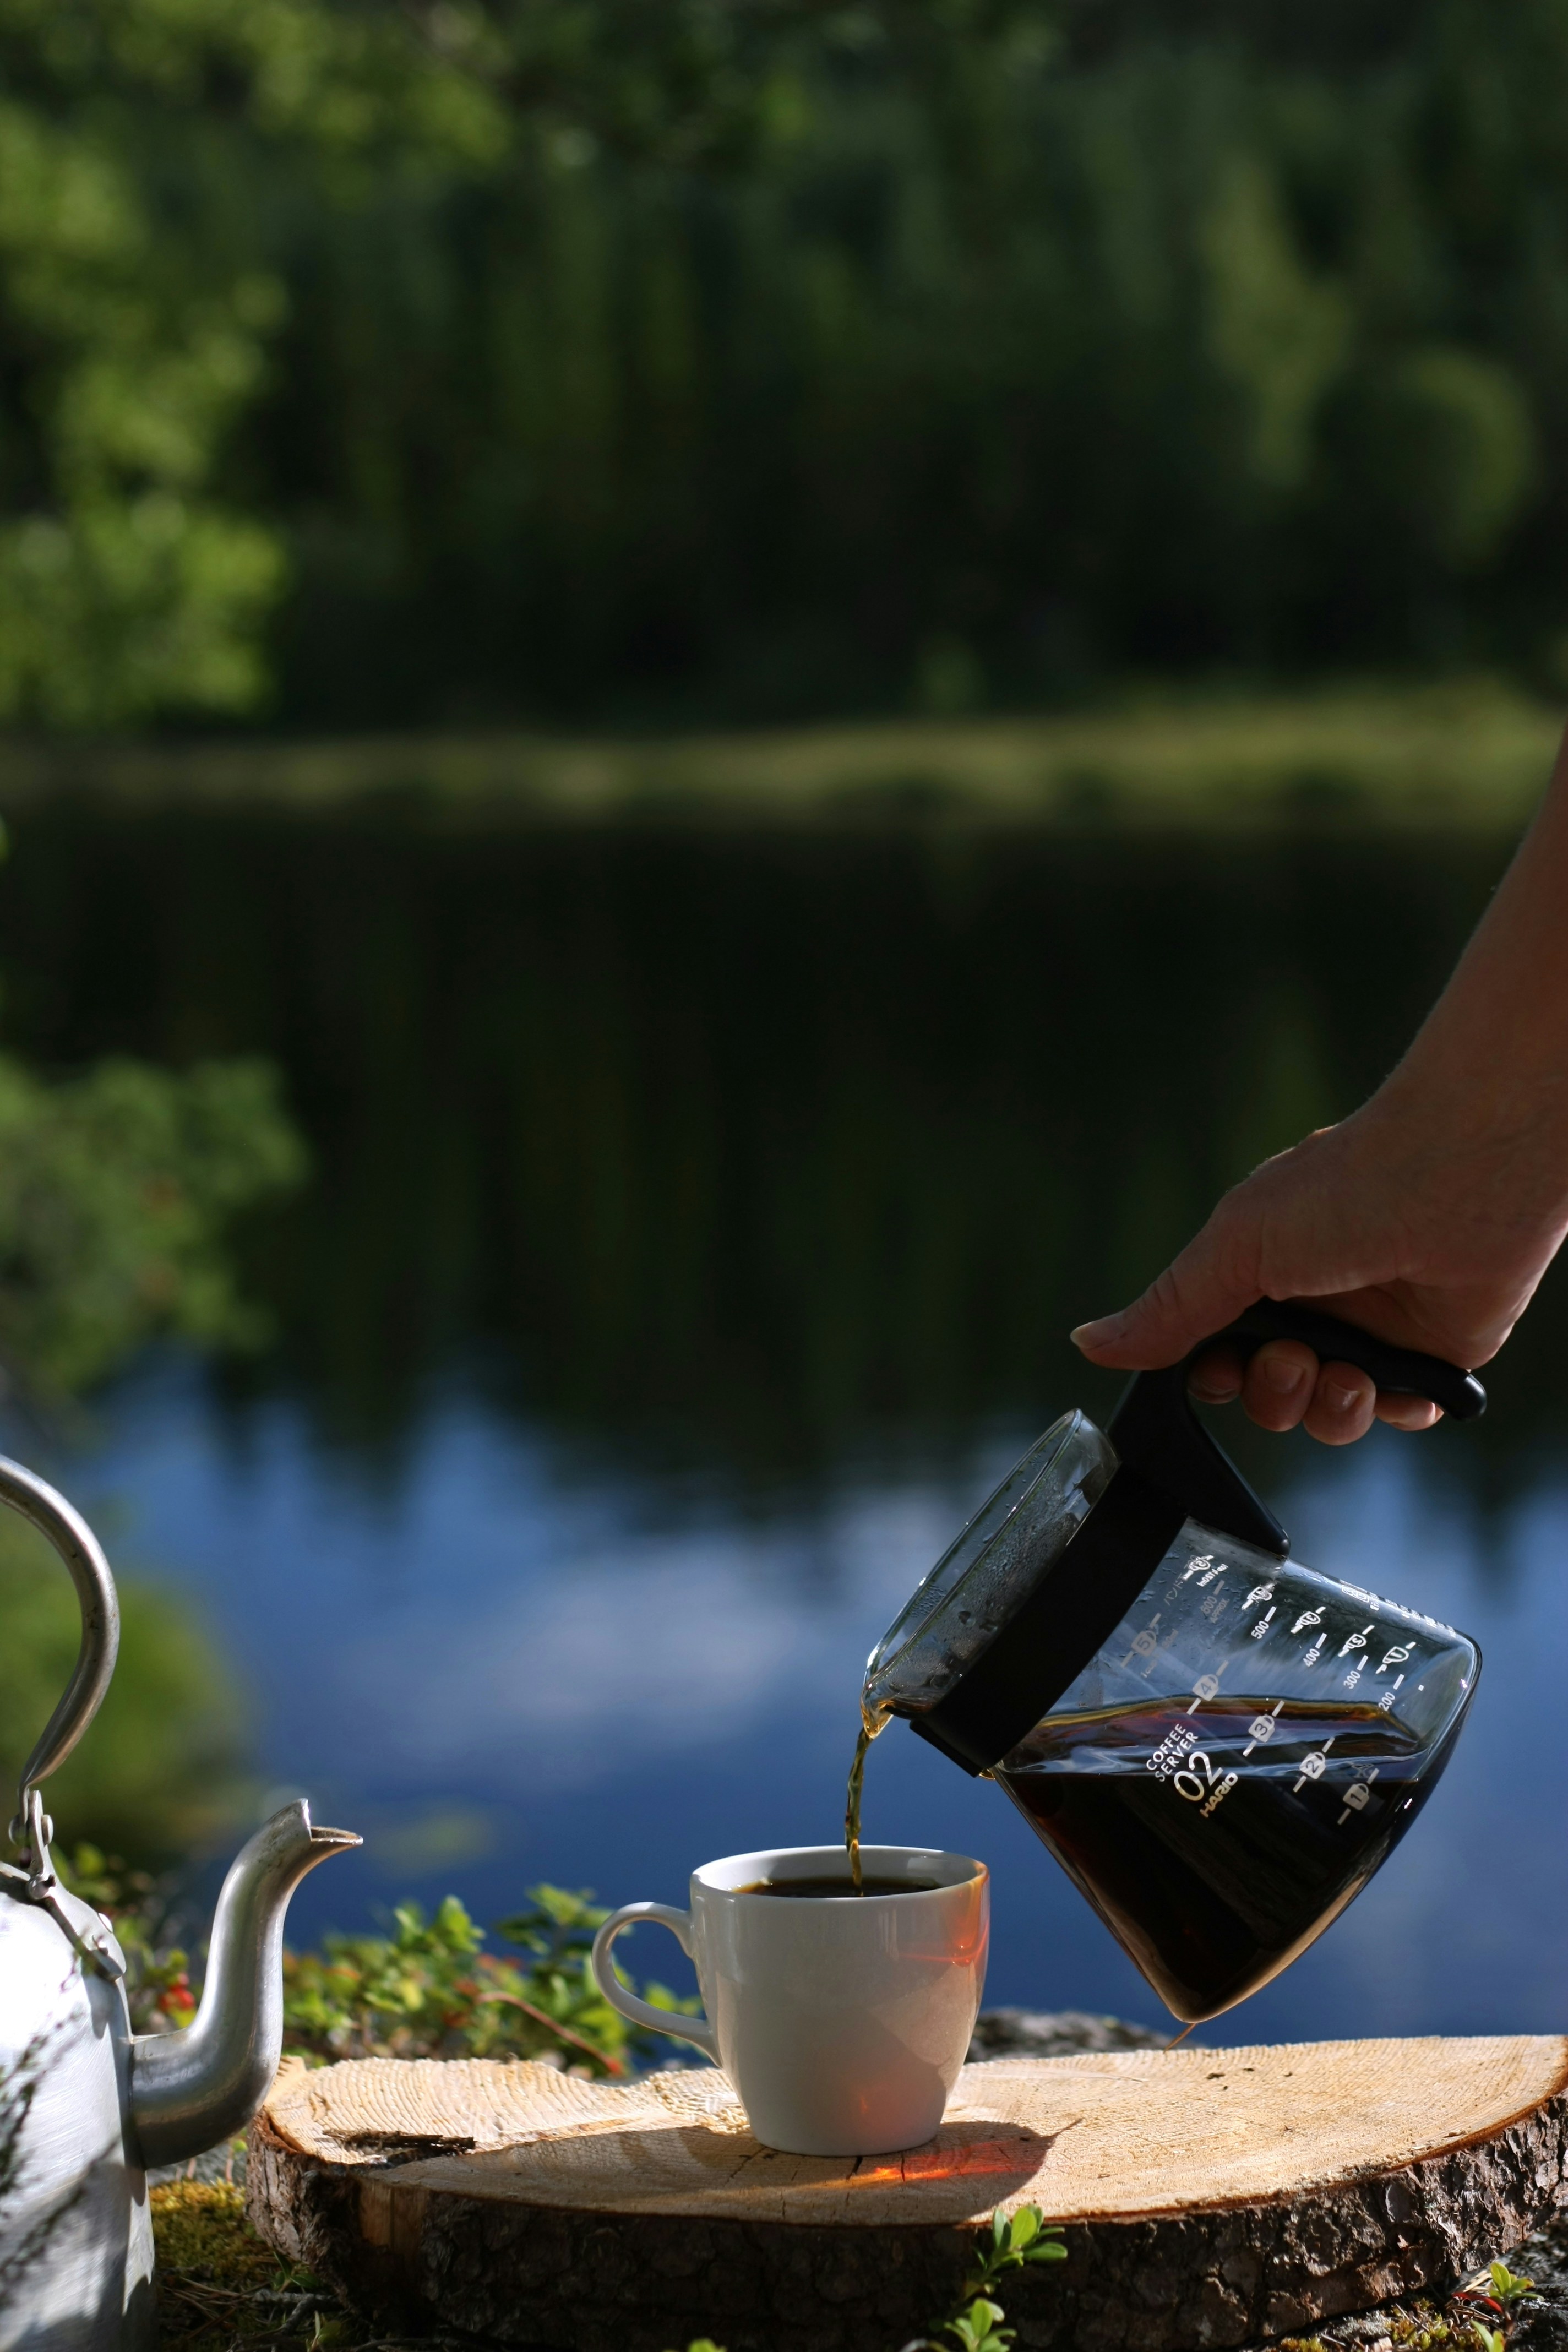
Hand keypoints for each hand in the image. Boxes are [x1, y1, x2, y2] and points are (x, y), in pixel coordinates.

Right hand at [1070, 1088, 1567, 1443]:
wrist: (1459, 1180)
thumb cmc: (1346, 1188)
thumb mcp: (1235, 1246)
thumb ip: (1168, 1308)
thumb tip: (1086, 1343)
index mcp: (1260, 1273)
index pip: (1214, 1354)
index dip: (1214, 1377)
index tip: (1220, 1370)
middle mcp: (1313, 1305)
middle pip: (1267, 1395)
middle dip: (1274, 1392)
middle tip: (1295, 1358)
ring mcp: (1371, 1332)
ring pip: (1329, 1415)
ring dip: (1330, 1408)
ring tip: (1347, 1374)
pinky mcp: (1430, 1356)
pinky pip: (1399, 1414)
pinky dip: (1394, 1409)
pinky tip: (1398, 1385)